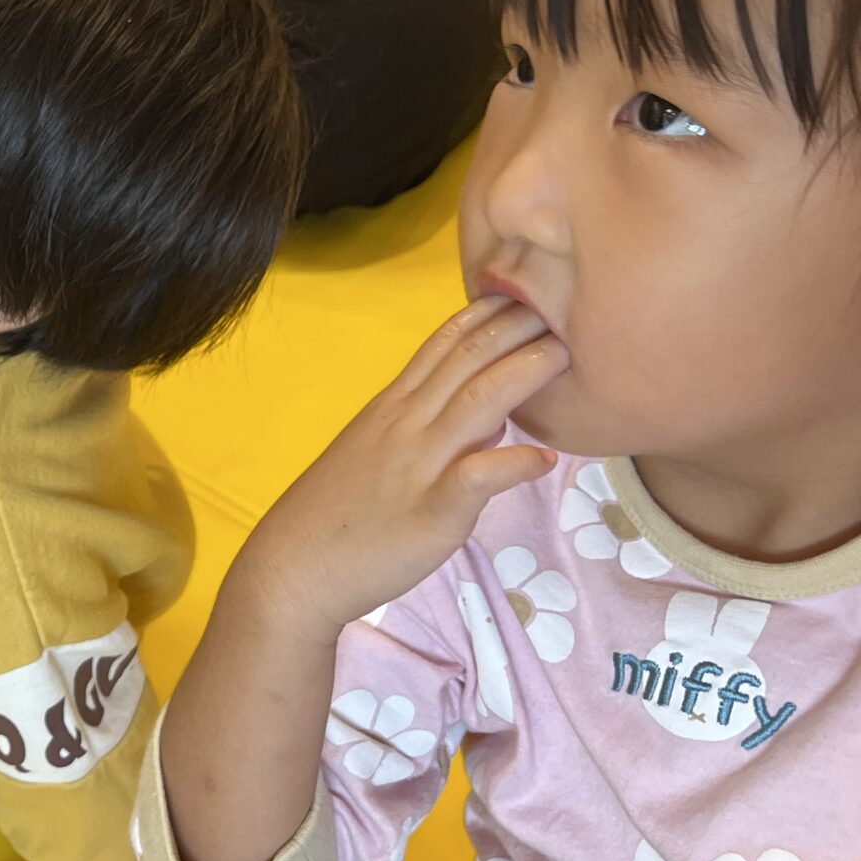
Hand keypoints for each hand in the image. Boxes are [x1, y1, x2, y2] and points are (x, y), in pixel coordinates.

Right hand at [238, 297, 564, 636]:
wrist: (293, 568)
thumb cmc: (334, 515)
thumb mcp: (374, 453)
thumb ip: (428, 429)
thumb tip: (489, 420)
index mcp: (392, 407)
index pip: (445, 342)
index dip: (489, 312)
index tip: (529, 293)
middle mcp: (406, 424)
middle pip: (469, 359)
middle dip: (519, 327)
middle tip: (567, 306)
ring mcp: (419, 465)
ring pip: (479, 402)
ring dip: (526, 372)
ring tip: (567, 355)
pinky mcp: (432, 511)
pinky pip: (478, 477)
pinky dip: (515, 463)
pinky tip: (546, 459)